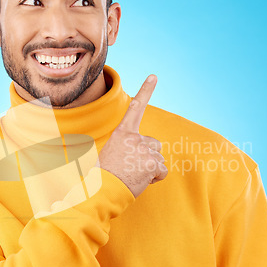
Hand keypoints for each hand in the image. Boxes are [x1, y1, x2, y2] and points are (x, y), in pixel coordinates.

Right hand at [98, 75, 167, 196]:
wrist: (103, 190)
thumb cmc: (106, 175)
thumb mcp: (114, 153)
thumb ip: (129, 146)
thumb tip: (145, 152)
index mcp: (122, 132)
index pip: (136, 108)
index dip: (146, 91)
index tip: (154, 76)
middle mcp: (134, 137)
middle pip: (155, 144)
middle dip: (149, 156)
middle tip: (131, 167)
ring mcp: (144, 149)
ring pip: (159, 158)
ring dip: (151, 168)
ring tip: (133, 174)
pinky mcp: (152, 163)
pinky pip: (163, 171)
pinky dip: (155, 178)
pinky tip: (140, 180)